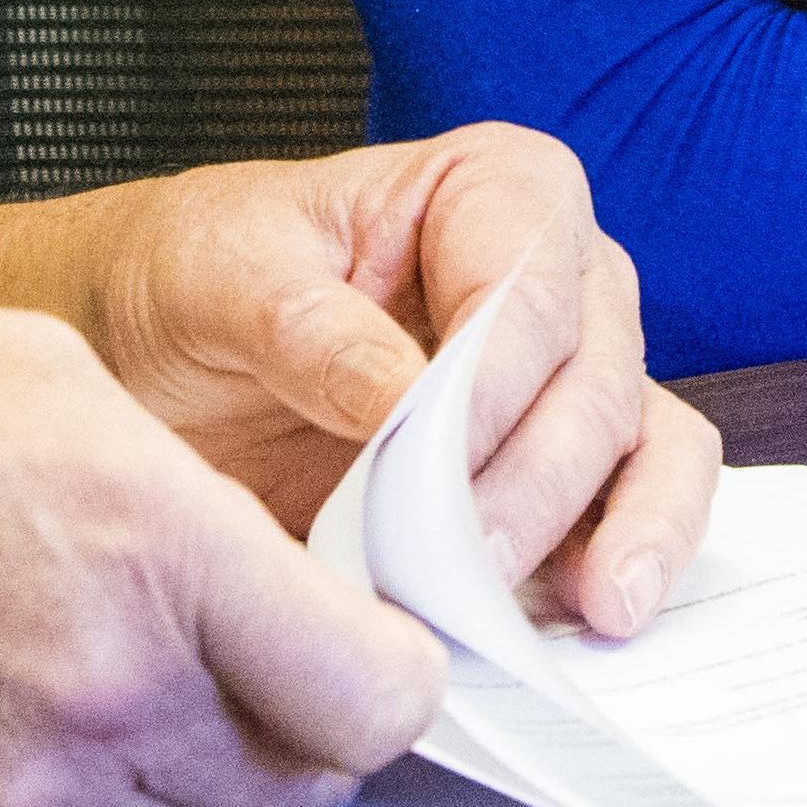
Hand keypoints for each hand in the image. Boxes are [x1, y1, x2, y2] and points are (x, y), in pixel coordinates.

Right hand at [0, 295, 443, 806]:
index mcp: (153, 540)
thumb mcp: (40, 369)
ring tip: (87, 685)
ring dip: (179, 784)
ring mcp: (28, 794)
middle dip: (288, 735)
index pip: (377, 692)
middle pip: (298, 787)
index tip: (364, 652)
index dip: (388, 677)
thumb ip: (185, 485)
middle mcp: (109, 686)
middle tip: (229, 670)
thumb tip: (274, 566)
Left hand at [64, 126, 722, 640]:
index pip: (529, 288)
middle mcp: (558, 273)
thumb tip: (406, 399)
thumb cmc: (194, 280)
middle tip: (468, 562)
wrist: (155, 351)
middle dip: (540, 478)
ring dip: (626, 532)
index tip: (434, 462)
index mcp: (490, 188)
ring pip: (651, 444)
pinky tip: (590, 618)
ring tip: (596, 610)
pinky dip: (627, 560)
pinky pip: (639, 508)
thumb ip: (306, 324)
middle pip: (596, 377)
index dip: (496, 384)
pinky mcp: (563, 471)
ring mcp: (574, 374)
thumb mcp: (218, 276)